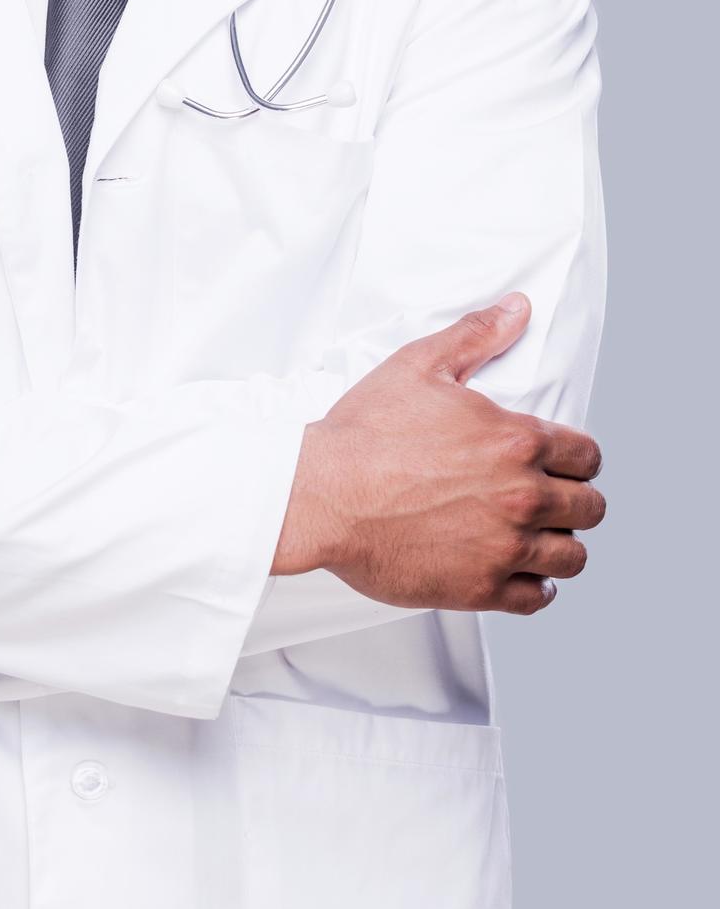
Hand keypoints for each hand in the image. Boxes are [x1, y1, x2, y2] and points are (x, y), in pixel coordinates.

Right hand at [271, 294, 605, 614]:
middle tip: (549, 499)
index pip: (587, 457)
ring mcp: (504, 546)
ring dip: (560, 545)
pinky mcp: (480, 587)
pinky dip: (535, 588)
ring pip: (573, 557)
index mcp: (516, 440)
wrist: (320, 495)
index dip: (577, 458)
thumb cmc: (363, 434)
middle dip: (574, 500)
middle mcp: (521, 496)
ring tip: (538, 538)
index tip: (562, 463)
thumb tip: (517, 310)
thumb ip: (476, 335)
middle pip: (589, 508)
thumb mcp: (419, 365)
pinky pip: (536, 599)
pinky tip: (520, 574)